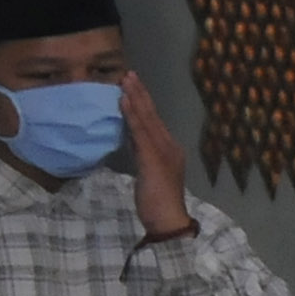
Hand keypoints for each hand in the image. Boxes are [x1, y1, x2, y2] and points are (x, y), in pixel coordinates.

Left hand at [124, 77, 194, 238]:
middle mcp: (170, 146)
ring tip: (125, 80)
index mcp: (170, 150)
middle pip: (152, 115)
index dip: (143, 103)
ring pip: (147, 119)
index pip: (154, 122)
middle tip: (129, 74)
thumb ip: (142, 154)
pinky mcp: (153, 158)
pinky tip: (124, 101)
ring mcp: (163, 152)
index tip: (133, 86)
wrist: (168, 221)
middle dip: (140, 93)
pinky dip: (132, 115)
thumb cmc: (157, 204)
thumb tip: (131, 137)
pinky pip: (140, 132)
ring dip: (135, 98)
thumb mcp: (148, 174)